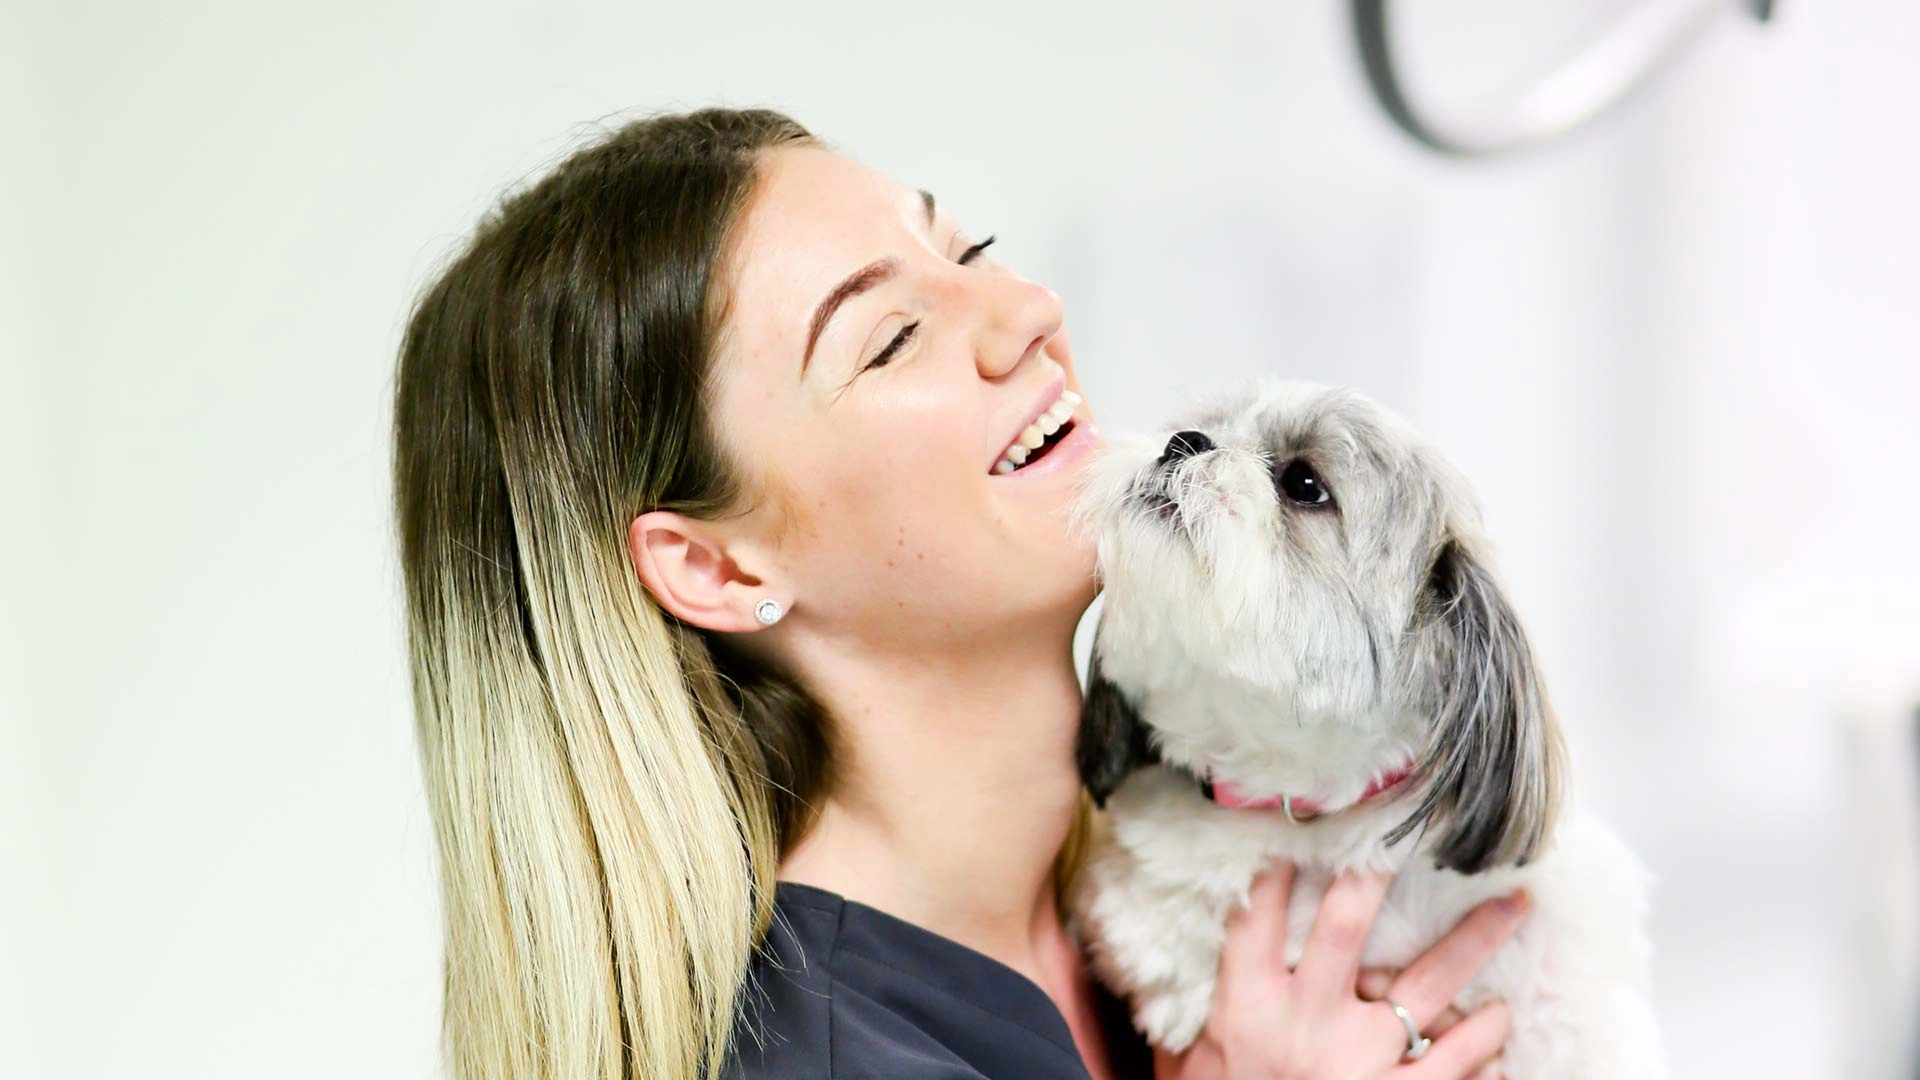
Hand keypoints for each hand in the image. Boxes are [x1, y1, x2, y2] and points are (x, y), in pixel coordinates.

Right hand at [1152, 861, 1530, 1079]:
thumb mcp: (1185, 1064)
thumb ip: (1188, 1012)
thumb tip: (1159, 962)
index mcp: (1248, 1008)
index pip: (1258, 916)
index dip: (1278, 862)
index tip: (1301, 815)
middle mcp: (1307, 1024)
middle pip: (1346, 927)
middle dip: (1376, 872)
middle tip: (1414, 828)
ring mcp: (1361, 1062)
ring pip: (1428, 986)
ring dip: (1475, 942)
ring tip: (1513, 905)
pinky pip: (1456, 1060)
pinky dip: (1485, 1038)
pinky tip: (1500, 1017)